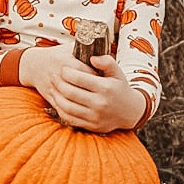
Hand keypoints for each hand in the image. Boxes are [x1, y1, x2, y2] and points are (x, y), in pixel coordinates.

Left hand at [19, 47, 145, 132]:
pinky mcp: (91, 126)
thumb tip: (92, 58)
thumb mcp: (117, 72)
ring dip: (56, 96)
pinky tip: (58, 101)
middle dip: (58, 83)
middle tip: (53, 76)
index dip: (67, 72)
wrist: (130, 112)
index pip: (79, 79)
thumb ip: (107, 62)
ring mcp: (95, 117)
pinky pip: (70, 118)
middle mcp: (100, 103)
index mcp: (106, 88)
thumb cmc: (120, 88)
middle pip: (70, 92)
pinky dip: (60, 109)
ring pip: (67, 107)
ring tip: (53, 87)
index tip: (63, 69)